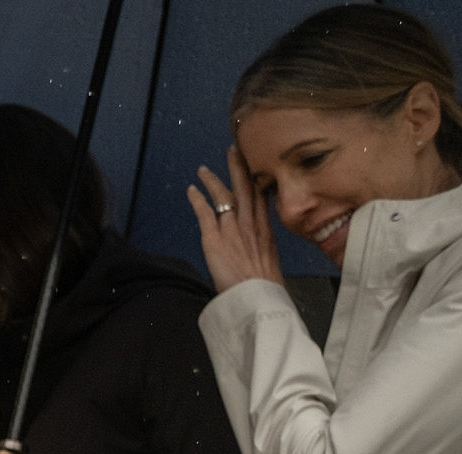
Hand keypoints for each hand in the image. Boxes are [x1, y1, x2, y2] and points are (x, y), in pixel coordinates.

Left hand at [188, 149, 283, 293]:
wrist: (257, 296)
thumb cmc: (264, 286)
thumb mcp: (270, 260)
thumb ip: (263, 247)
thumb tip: (259, 247)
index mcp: (265, 229)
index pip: (260, 196)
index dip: (256, 177)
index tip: (253, 163)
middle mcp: (250, 224)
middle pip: (244, 187)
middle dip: (238, 167)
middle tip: (233, 149)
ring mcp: (232, 229)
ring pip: (223, 196)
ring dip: (212, 180)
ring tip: (203, 169)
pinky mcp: (214, 238)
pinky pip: (204, 213)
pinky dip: (197, 200)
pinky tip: (191, 190)